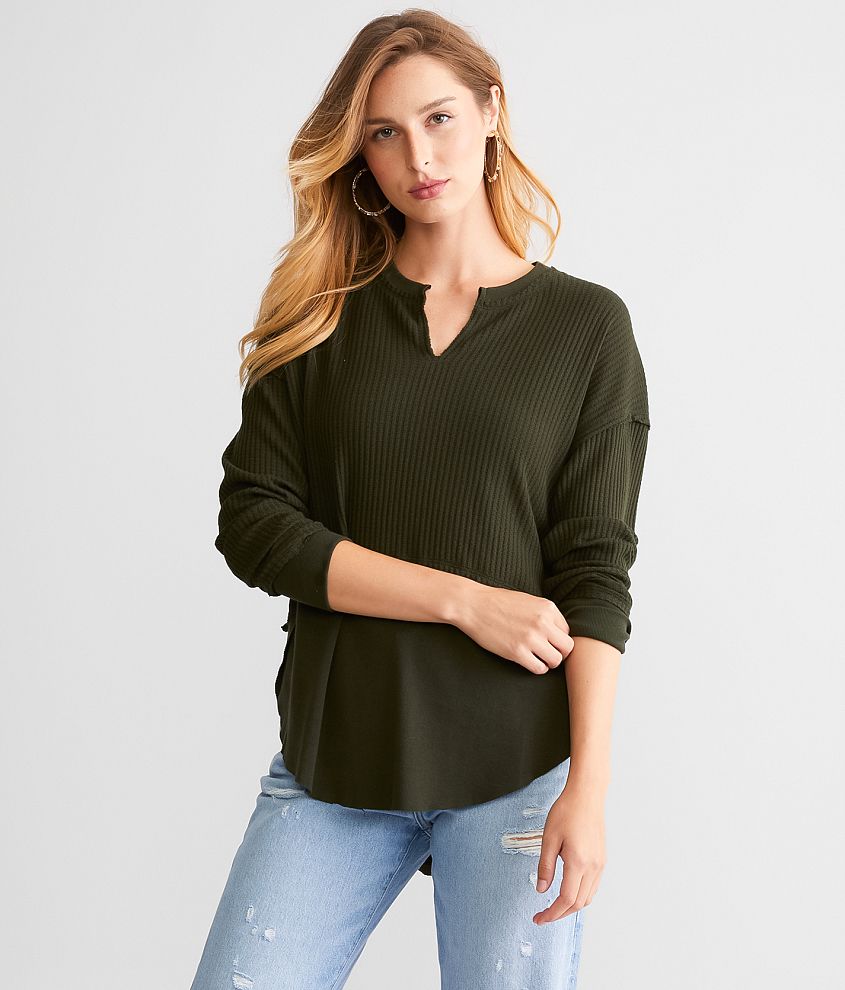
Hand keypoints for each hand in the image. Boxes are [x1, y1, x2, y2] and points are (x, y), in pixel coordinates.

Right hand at [453, 583, 573, 674]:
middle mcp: (542, 623)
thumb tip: (558, 632)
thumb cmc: (498, 602)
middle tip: (548, 653)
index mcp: (547, 608)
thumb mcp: (528, 600)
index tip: (548, 640)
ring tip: (538, 658)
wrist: (473, 605)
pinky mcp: (517, 652)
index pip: (567, 631)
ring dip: (548, 662)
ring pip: (556, 660)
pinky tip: (528, 661)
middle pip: (567, 647)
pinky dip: (537, 668)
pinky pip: (539, 668)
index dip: (558, 638)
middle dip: (559, 652)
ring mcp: (530, 638)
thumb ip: (545, 614)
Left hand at [533, 780, 605, 924]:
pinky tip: (568, 891)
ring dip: (571, 906)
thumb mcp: (548, 838)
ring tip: (554, 906)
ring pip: (587, 897)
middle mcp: (593, 867)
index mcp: (578, 862)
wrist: (587, 795)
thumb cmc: (566, 811)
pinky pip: (593, 886)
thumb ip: (545, 866)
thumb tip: (541, 890)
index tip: (538, 918)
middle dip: (560, 913)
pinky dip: (580, 895)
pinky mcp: (602, 859)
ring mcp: (600, 864)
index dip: (551, 913)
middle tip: (543, 915)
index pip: (566, 899)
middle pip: (578, 903)